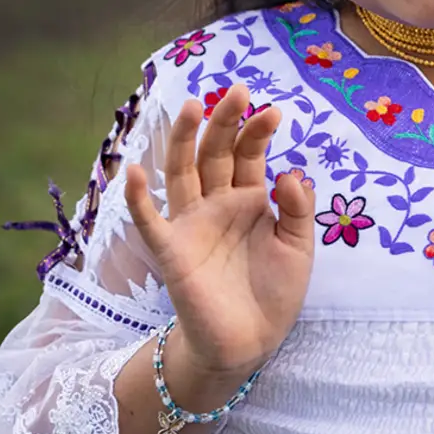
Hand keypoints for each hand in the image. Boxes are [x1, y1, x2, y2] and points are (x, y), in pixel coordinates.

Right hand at [123, 85, 315, 378]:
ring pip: (182, 172)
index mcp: (248, 199)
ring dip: (183, 139)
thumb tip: (290, 173)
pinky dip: (138, 198)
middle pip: (215, 152)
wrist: (249, 343)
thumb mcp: (299, 249)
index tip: (275, 112)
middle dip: (225, 121)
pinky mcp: (172, 251)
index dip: (258, 131)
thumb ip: (298, 211)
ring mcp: (191, 224)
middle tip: (238, 90)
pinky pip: (150, 221)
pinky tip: (134, 172)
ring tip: (191, 106)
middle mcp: (216, 203)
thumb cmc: (274, 293)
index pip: (248, 154)